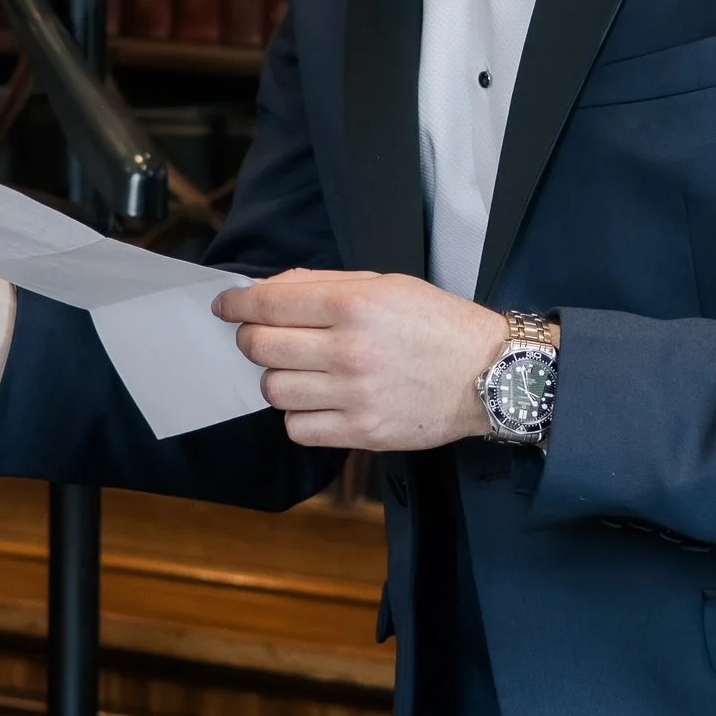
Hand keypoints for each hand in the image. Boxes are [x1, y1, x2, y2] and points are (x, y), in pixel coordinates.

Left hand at [218, 268, 506, 450]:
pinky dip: (298, 415)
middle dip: (251, 338)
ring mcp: (353, 395)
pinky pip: (296, 428)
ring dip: (278, 377)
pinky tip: (318, 401)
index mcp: (355, 304)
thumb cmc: (438, 324)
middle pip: (260, 346)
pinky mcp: (361, 432)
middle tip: (262, 337)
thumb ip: (323, 283)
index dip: (236, 303)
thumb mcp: (387, 284)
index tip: (226, 306)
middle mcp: (349, 349)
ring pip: (273, 390)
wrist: (490, 374)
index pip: (268, 304)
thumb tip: (266, 290)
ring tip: (300, 370)